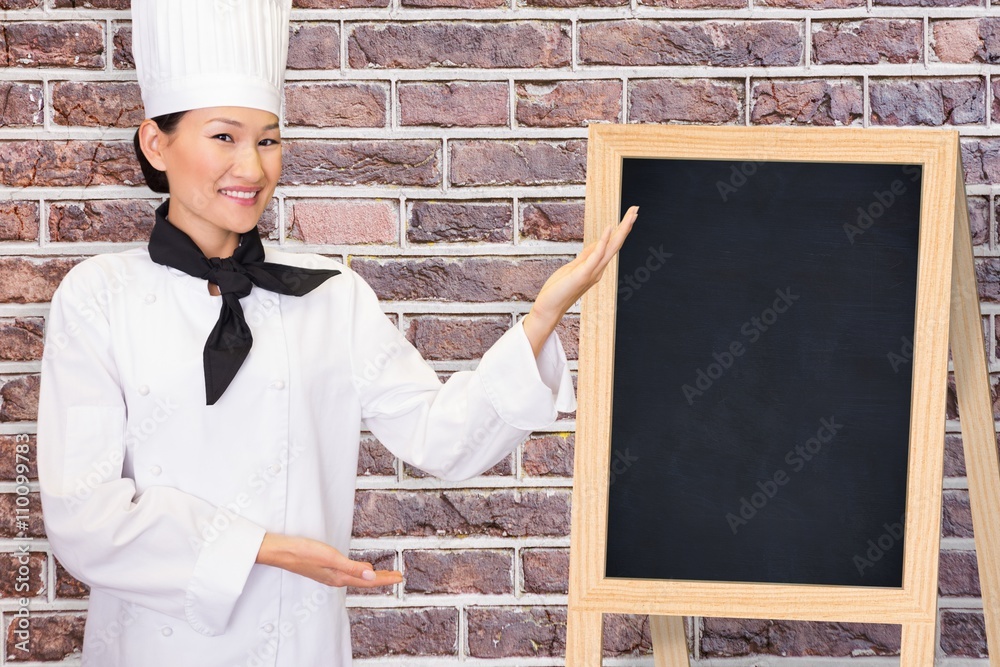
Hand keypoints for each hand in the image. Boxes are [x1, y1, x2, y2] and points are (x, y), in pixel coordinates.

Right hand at [256, 533, 402, 587]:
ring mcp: (329, 574)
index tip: (400, 577)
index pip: (368, 581)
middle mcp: (336, 578)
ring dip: (372, 576)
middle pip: (364, 581)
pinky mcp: (324, 568)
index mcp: (339, 578)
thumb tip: (372, 574)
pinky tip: (360, 568)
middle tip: (397, 576)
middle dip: (382, 578)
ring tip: (384, 574)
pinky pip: (348, 573)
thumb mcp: (330, 558)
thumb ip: (352, 567)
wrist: (281, 551)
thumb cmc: (303, 553)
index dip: (385, 579)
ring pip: (357, 577)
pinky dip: (359, 572)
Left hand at [522, 206, 638, 355]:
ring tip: (630, 216)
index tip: (629, 215)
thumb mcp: (574, 267)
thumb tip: (595, 244)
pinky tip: (609, 228)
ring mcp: (592, 272)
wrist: (550, 307)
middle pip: (616, 244)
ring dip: (621, 230)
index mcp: (596, 267)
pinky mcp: (583, 274)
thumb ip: (585, 257)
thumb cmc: (560, 289)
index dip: (620, 230)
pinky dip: (603, 242)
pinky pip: (596, 256)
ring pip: (611, 248)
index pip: (611, 245)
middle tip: (635, 209)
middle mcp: (599, 269)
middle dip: (626, 226)